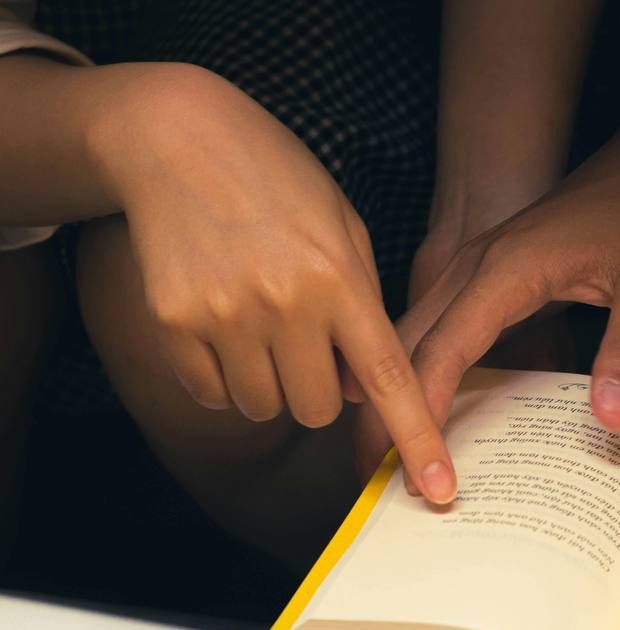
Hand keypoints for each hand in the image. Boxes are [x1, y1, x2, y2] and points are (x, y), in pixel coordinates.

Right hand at [89, 63, 449, 499]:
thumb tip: (364, 391)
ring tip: (263, 322)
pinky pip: (212, 393)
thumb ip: (361, 305)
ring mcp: (223, 316)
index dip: (417, 438)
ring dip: (271, 385)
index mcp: (338, 278)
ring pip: (264, 408)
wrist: (176, 138)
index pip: (388, 378)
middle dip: (321, 391)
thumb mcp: (342, 226)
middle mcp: (283, 304)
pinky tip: (224, 321)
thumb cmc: (276, 180)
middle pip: (318, 409)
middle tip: (310, 344)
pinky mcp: (172, 322)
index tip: (439, 491)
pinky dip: (224, 377)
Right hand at [353, 88, 619, 472]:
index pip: (444, 347)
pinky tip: (438, 418)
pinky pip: (440, 330)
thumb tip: (613, 419)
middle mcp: (476, 267)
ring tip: (395, 466)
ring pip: (412, 338)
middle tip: (383, 490)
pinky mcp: (489, 277)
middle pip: (405, 346)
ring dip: (397, 397)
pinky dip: (426, 375)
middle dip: (386, 417)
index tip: (420, 474)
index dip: (425, 414)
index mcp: (507, 266)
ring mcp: (476, 269)